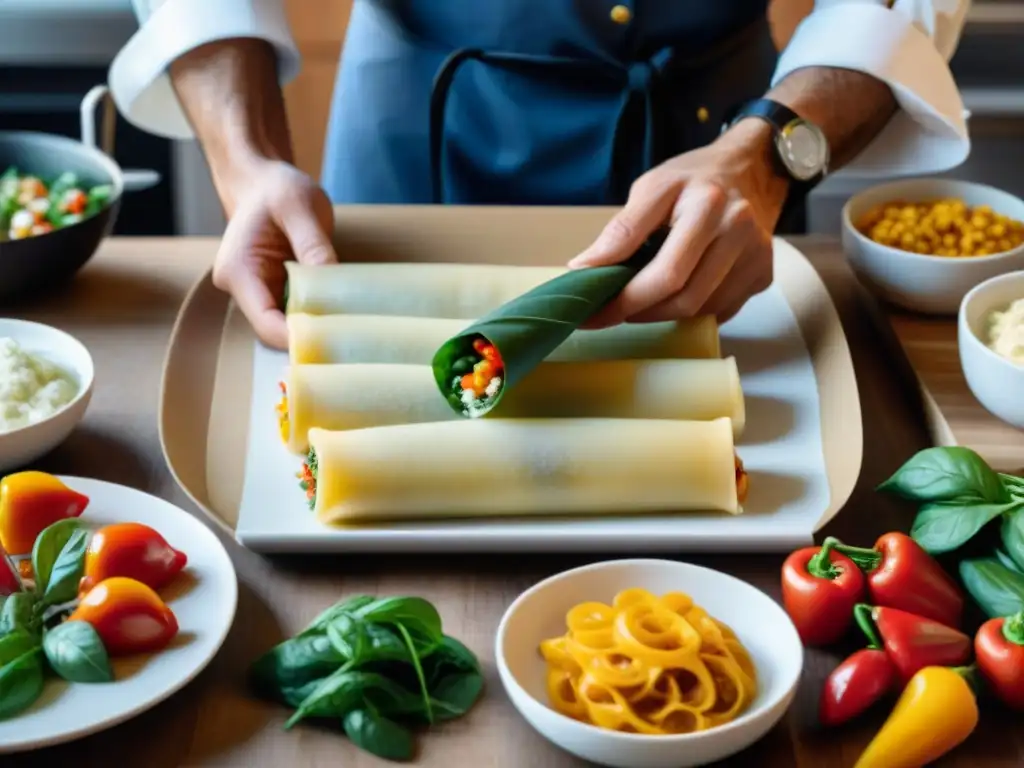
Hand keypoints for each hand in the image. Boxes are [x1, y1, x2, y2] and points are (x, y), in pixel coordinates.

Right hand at [212, 159, 336, 348]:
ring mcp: (258, 290)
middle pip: (275, 330)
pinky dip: (317, 314)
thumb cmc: (276, 188)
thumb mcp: (298, 206)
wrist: (263, 182)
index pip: (266, 322)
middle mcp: (242, 287)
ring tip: (351, 329)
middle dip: (310, 337)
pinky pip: (296, 311)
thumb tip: (330, 282)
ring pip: (287, 324)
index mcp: (238, 270)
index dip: (297, 339)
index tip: (333, 342)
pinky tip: (342, 313)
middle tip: (350, 340)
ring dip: (316, 327)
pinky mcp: (274, 289)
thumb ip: (313, 245)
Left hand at [568, 120, 789, 326]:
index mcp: (707, 205)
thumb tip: (584, 269)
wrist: (751, 168)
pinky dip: (691, 310)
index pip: (665, 273)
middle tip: (612, 311)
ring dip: (664, 314)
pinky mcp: (764, 274)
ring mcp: (757, 257)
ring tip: (641, 300)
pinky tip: (675, 294)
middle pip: (685, 299)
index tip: (593, 313)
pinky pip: (721, 310)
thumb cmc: (694, 178)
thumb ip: (621, 230)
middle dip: (641, 313)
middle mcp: (739, 232)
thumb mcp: (652, 187)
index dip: (625, 301)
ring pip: (702, 311)